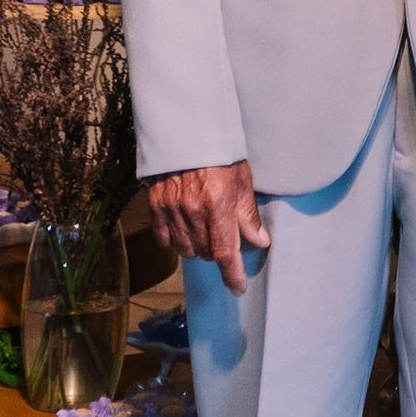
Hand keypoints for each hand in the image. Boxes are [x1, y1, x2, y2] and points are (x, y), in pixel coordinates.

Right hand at [146, 160, 269, 294]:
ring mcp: (171, 209)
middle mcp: (193, 210)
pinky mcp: (156, 205)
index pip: (225, 252)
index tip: (237, 287)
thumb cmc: (219, 151)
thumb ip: (248, 214)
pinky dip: (176, 240)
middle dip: (218, 251)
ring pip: (186, 249)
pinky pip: (164, 239)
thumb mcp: (242, 179)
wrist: (187, 128)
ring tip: (206, 228)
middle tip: (224, 234)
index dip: (232, 275)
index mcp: (218, 204)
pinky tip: (186, 228)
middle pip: (206, 253)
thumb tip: (260, 241)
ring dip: (198, 247)